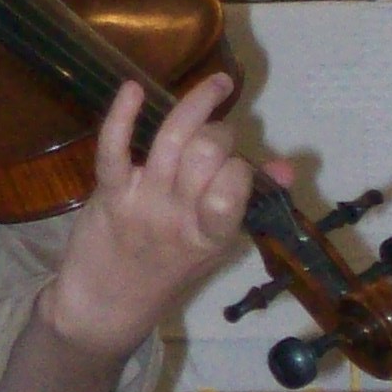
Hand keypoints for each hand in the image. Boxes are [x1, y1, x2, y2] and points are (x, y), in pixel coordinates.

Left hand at [40, 75, 275, 364]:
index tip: (235, 166)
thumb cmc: (166, 272)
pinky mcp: (108, 192)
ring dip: (197, 103)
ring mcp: (142, 202)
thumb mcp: (215, 245)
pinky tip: (135, 87)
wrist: (106, 306)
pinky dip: (122, 114)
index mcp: (212, 234)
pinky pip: (114, 147)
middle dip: (220, 132)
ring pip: (172, 140)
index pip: (236, 182)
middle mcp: (179, 215)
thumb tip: (286, 166)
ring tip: (218, 84)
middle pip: (206, 152)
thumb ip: (247, 203)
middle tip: (214, 141)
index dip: (239, 163)